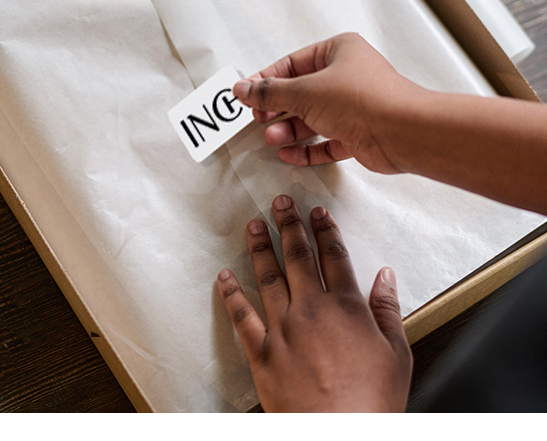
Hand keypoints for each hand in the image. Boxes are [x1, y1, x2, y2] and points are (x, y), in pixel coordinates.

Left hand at [217, 195, 411, 411]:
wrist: (342, 434)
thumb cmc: (372, 399)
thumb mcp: (396, 352)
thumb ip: (387, 308)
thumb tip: (385, 275)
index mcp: (345, 306)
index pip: (334, 256)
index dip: (325, 230)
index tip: (317, 213)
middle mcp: (311, 309)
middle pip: (299, 257)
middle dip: (290, 226)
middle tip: (281, 203)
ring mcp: (283, 329)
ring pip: (268, 277)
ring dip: (260, 248)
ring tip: (254, 226)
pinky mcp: (262, 353)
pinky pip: (242, 318)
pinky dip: (231, 295)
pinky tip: (224, 276)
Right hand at [233, 33, 420, 172]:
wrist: (402, 132)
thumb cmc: (363, 100)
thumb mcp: (305, 91)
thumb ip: (270, 92)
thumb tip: (243, 89)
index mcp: (338, 52)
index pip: (292, 63)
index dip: (266, 79)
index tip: (246, 94)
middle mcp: (346, 77)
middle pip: (301, 92)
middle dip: (277, 107)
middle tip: (258, 117)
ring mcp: (353, 107)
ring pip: (313, 118)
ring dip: (290, 129)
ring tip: (271, 136)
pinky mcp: (358, 134)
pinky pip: (326, 141)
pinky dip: (307, 148)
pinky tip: (289, 153)